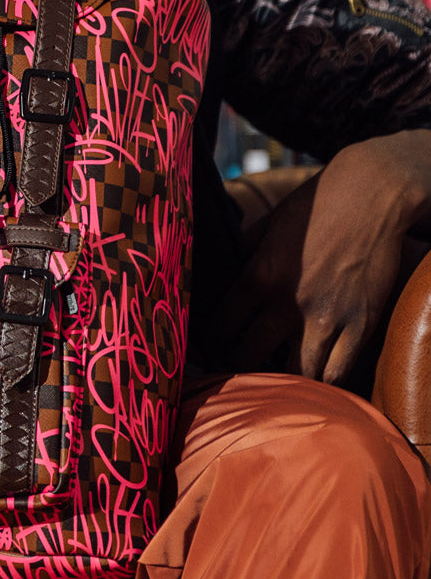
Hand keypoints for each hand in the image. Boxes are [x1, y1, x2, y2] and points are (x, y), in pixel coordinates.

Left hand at [216, 130, 430, 383]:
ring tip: (274, 384)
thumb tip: (225, 271)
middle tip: (234, 373)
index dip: (213, 342)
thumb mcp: (269, 223)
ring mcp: (329, 316)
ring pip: (298, 373)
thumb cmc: (316, 204)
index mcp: (261, 273)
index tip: (207, 349)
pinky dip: (325, 382)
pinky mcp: (362, 324)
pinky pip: (339, 370)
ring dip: (284, 382)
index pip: (224, 323)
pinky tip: (315, 381)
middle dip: (239, 367)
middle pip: (252, 354)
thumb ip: (247, 252)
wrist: (371, 194)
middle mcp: (290, 300)